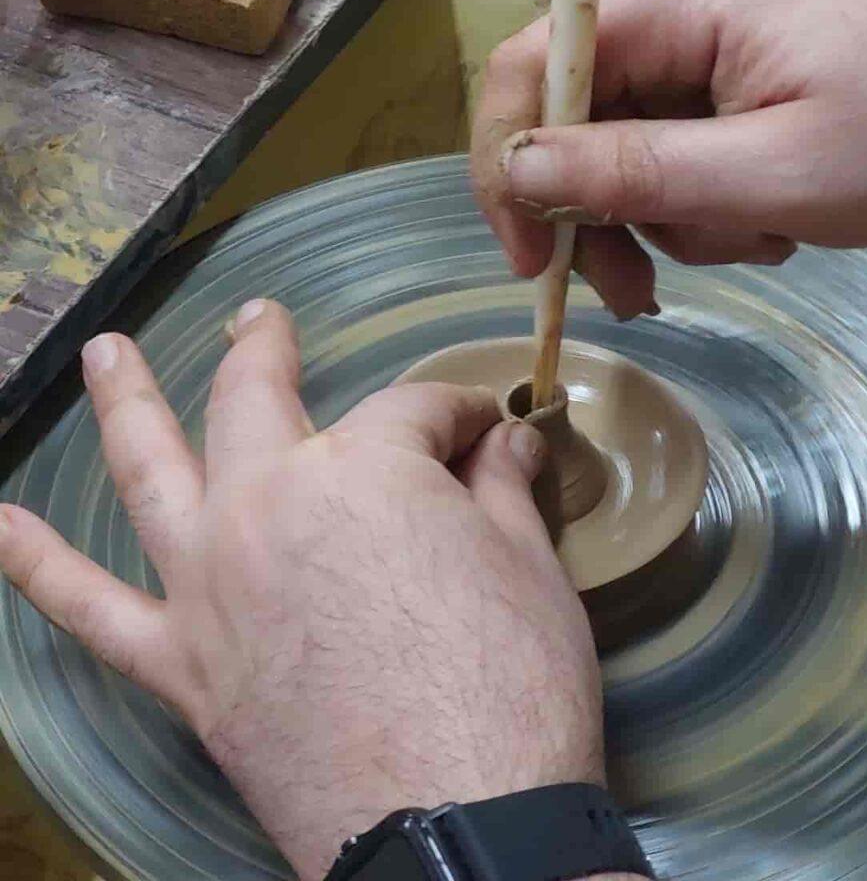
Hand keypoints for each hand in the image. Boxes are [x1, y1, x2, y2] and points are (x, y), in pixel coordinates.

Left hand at [0, 301, 603, 880]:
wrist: (462, 828)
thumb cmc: (513, 685)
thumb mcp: (530, 567)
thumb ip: (503, 487)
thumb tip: (510, 440)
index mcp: (364, 468)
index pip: (416, 410)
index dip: (461, 413)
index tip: (487, 429)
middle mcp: (267, 502)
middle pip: (258, 398)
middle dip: (266, 349)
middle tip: (263, 321)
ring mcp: (211, 581)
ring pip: (151, 470)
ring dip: (124, 402)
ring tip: (102, 355)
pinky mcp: (183, 664)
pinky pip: (92, 610)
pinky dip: (41, 566)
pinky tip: (3, 529)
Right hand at [472, 0, 866, 318]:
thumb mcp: (777, 173)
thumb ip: (640, 172)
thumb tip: (519, 171)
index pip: (535, 65)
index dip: (509, 164)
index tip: (529, 259)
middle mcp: (686, 3)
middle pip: (583, 117)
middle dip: (603, 216)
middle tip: (633, 292)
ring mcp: (718, 37)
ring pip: (634, 144)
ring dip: (671, 217)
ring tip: (752, 244)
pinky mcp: (747, 71)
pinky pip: (685, 144)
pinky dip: (709, 201)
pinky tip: (769, 222)